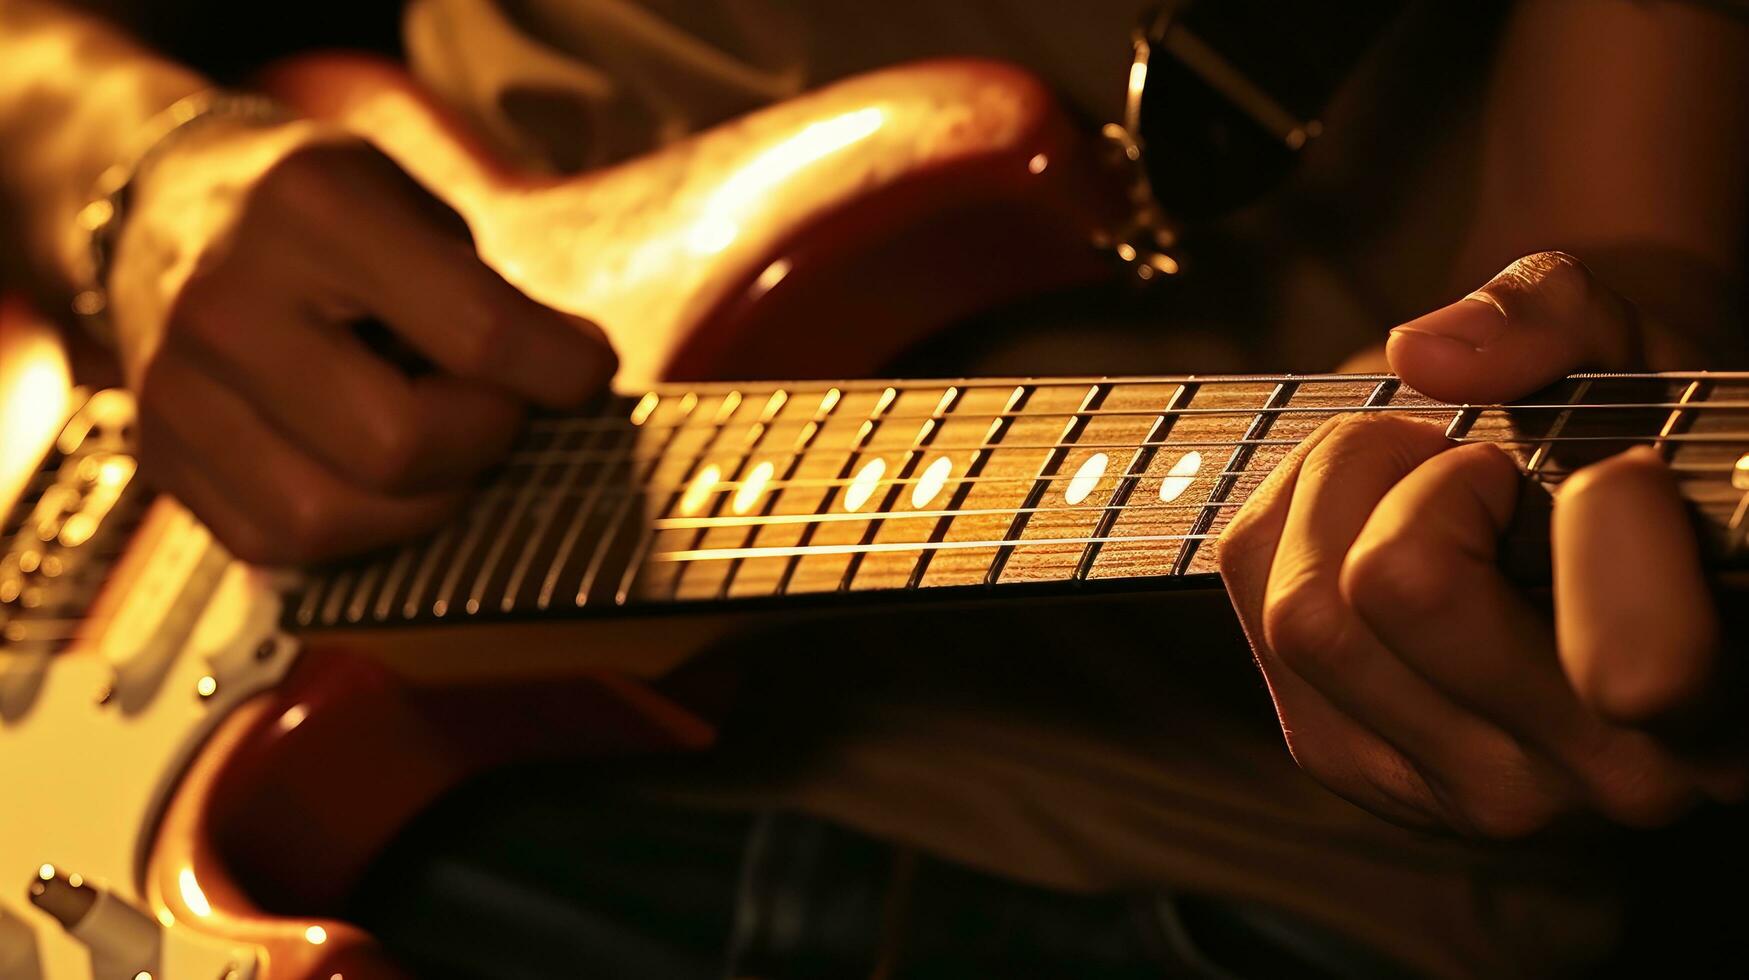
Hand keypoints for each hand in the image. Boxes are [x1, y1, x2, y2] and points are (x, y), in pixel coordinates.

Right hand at [109, 119, 614, 563]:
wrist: (177, 212)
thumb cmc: (334, 218)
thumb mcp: (419, 207)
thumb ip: (497, 296)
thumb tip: (575, 379)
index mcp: (313, 210)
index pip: (477, 333)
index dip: (559, 369)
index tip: (588, 369)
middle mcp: (229, 301)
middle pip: (400, 446)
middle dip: (483, 440)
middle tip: (499, 407)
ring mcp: (178, 387)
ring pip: (332, 517)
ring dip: (422, 501)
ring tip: (442, 446)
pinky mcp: (161, 455)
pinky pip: (281, 545)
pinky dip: (354, 530)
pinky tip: (375, 476)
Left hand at [1219, 252, 1744, 836]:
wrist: (1573, 521)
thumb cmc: (1622, 428)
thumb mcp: (1627, 349)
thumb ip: (1556, 321)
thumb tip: (1422, 356)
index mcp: (1718, 711)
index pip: (1636, 661)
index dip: (1606, 518)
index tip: (1616, 467)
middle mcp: (1599, 779)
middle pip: (1403, 592)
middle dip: (1428, 476)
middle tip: (1486, 464)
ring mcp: (1460, 790)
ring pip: (1307, 612)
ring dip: (1339, 494)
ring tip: (1419, 480)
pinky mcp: (1348, 760)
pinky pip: (1254, 606)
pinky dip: (1284, 524)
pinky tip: (1363, 519)